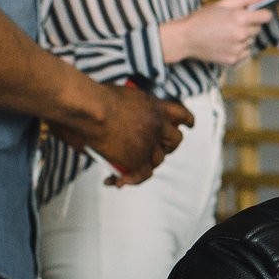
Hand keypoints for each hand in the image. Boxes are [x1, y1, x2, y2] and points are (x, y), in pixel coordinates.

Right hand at [59, 84, 190, 185]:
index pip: (181, 114)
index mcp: (155, 106)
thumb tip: (120, 124)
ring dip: (147, 164)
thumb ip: (130, 110)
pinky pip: (142, 175)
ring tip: (130, 169)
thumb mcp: (122, 97)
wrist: (90, 108)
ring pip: (158, 160)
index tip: (188, 126)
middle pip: (175, 140)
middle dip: (168, 147)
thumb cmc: (94, 97)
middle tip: (155, 150)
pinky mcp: (137, 159)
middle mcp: (158, 125)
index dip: (186, 121)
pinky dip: (132, 180)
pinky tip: (118, 180)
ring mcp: (149, 143)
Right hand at [162, 0, 271, 67]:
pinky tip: (225, 44)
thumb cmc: (202, 19)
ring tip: (226, 34)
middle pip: (258, 29)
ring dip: (243, 38)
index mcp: (239, 18)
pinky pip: (245, 53)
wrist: (186, 38)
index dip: (262, 14)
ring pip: (251, 42)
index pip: (266, 16)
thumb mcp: (222, 3)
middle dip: (249, 25)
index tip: (258, 14)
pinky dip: (239, 49)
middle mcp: (241, 34)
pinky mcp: (234, 60)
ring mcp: (238, 49)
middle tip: (232, 23)